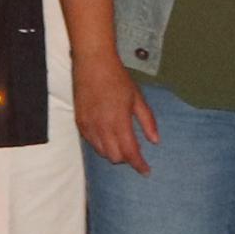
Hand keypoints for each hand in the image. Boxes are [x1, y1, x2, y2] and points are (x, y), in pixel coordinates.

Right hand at [72, 57, 159, 173]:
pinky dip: (100, 145)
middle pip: (114, 157)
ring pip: (101, 152)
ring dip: (113, 152)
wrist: (93, 63)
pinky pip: (90, 143)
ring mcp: (88, 126)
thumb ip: (147, 121)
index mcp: (119, 121)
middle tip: (134, 151)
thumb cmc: (117, 78)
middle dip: (126, 158)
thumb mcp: (137, 98)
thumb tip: (155, 141)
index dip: (139, 165)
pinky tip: (107, 136)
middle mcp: (101, 127)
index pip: (129, 152)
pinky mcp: (79, 122)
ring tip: (121, 142)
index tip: (146, 171)